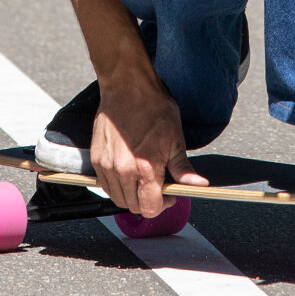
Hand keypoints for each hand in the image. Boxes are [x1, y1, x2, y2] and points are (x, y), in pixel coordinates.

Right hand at [90, 74, 207, 216]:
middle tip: (158, 186)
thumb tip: (197, 185)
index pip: (150, 208)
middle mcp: (123, 171)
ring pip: (118, 199)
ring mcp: (107, 166)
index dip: (162, 205)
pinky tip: (128, 172)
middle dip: (148, 202)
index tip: (168, 196)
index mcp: (145, 168)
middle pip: (134, 207)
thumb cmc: (152, 108)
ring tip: (142, 179)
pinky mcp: (97, 160)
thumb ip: (182, 168)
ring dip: (132, 196)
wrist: (127, 88)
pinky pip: (105, 186)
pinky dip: (117, 186)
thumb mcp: (175, 138)